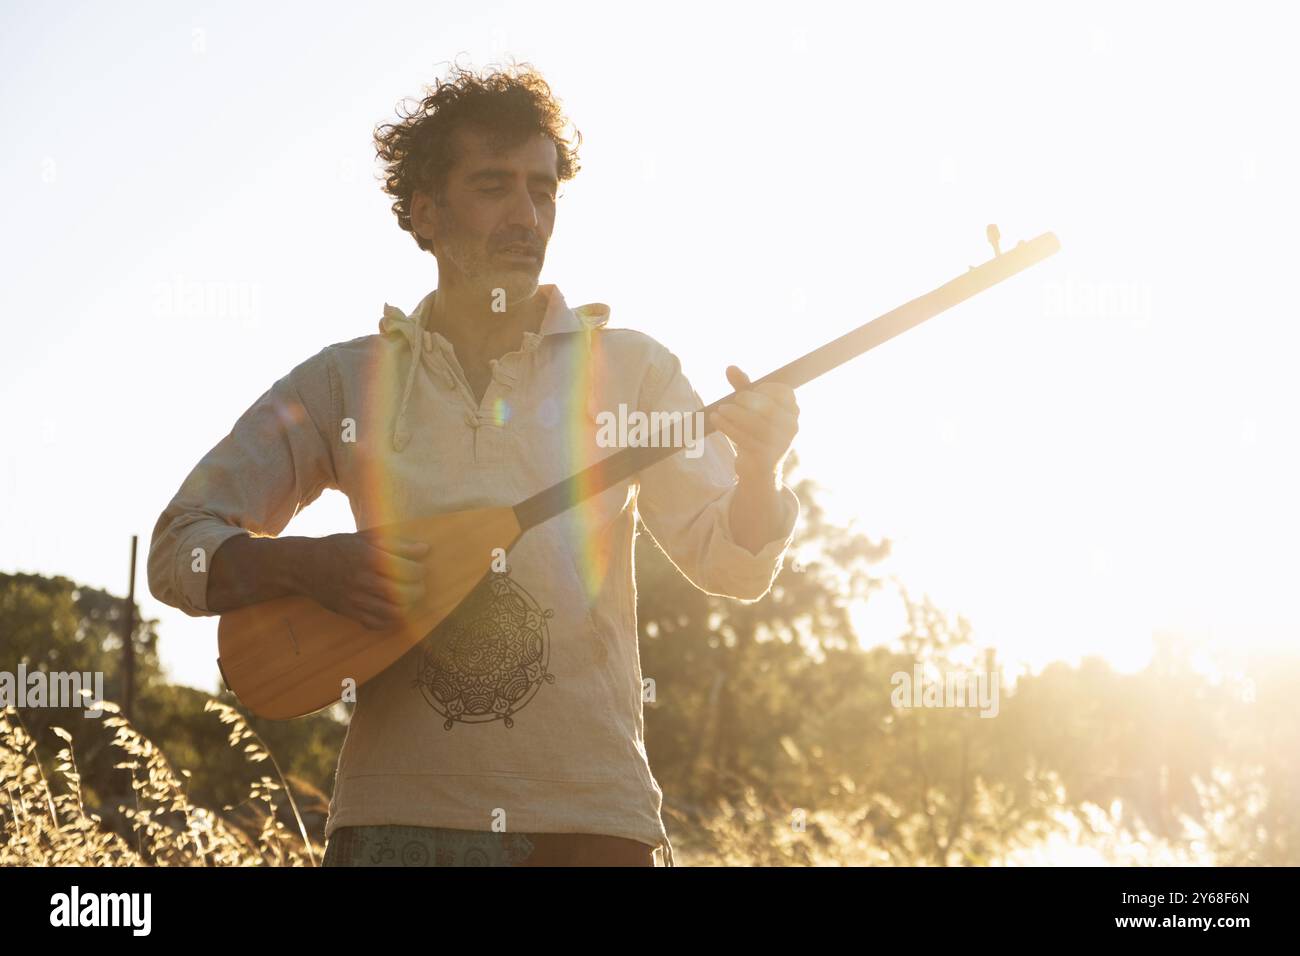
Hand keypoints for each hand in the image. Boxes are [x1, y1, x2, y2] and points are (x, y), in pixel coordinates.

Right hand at [300, 530, 429, 630]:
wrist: (304, 566)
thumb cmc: (338, 547)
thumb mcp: (365, 537)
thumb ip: (396, 543)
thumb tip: (424, 549)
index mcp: (369, 557)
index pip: (409, 570)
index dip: (419, 570)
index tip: (418, 568)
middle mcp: (363, 579)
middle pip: (404, 593)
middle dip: (418, 590)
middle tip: (417, 585)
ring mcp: (355, 599)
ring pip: (394, 612)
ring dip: (407, 606)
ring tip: (407, 598)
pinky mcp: (349, 612)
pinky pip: (377, 624)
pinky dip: (390, 620)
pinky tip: (392, 609)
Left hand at [708, 366, 798, 483]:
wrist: (758, 470)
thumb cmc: (755, 432)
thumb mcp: (750, 408)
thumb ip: (743, 387)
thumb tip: (730, 367)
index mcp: (792, 412)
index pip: (784, 392)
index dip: (764, 389)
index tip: (746, 391)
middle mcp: (792, 427)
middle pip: (768, 408)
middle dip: (745, 401)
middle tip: (729, 401)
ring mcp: (781, 444)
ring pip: (756, 424)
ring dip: (734, 414)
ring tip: (720, 410)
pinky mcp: (767, 458)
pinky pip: (745, 439)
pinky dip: (728, 427)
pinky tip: (716, 420)